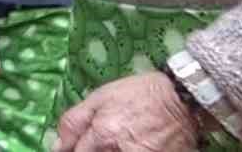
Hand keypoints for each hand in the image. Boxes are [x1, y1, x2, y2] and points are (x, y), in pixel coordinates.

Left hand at [53, 73, 201, 151]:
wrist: (184, 100)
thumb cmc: (139, 94)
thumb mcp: (100, 97)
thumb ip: (74, 121)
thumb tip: (58, 145)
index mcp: (103, 136)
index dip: (72, 151)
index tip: (76, 148)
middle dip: (91, 151)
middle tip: (102, 142)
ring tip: (116, 142)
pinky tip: (131, 146)